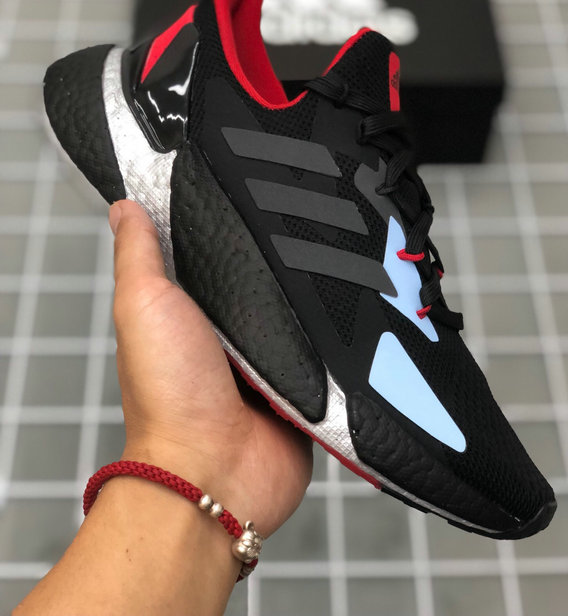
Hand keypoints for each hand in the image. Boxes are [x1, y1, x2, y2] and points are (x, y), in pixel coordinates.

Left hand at [110, 199, 312, 537]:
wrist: (214, 471)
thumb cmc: (167, 395)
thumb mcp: (144, 305)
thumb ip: (140, 255)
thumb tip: (125, 206)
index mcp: (193, 314)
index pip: (216, 257)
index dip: (231, 227)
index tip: (254, 187)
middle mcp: (232, 338)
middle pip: (265, 283)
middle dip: (283, 261)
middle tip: (310, 218)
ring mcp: (271, 363)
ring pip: (302, 315)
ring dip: (312, 301)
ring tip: (339, 260)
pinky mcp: (305, 387)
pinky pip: (330, 353)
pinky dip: (337, 340)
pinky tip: (351, 313)